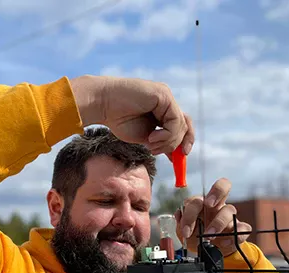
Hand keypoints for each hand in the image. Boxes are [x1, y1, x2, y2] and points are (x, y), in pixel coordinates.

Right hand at [70, 75, 193, 155]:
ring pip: (181, 126)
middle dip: (179, 144)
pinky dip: (167, 135)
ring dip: (168, 142)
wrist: (103, 104)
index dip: (183, 142)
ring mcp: (166, 97)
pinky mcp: (164, 95)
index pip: (181, 126)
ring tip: (151, 145)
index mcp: (162, 110)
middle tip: (168, 156)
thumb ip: (161, 142)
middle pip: (185, 125)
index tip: (179, 160)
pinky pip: (176, 121)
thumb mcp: (144, 137)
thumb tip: (177, 156)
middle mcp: (166, 101)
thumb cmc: (118, 120)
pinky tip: (151, 137)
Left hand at [174, 178, 251, 256]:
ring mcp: (230, 217)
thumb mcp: (185, 233)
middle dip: (216, 192)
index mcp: (202, 204)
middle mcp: (217, 206)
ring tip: (209, 235)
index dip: (190, 212)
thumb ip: (181, 224)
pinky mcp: (239, 229)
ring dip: (218, 222)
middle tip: (208, 204)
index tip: (186, 230)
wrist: (210, 253)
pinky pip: (243, 228)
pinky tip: (224, 243)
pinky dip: (234, 235)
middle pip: (223, 185)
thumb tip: (179, 214)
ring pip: (230, 209)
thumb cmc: (196, 238)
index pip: (197, 199)